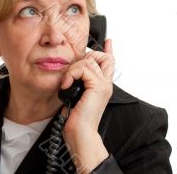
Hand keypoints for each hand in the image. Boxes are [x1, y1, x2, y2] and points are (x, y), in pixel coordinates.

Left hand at [59, 38, 114, 171]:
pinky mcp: (98, 86)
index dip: (108, 50)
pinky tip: (67, 86)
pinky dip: (71, 75)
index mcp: (102, 86)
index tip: (108, 41)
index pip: (109, 63)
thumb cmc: (76, 121)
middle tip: (72, 73)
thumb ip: (77, 84)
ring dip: (72, 70)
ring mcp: (104, 84)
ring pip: (88, 61)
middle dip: (83, 58)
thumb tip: (70, 74)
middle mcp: (106, 84)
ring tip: (67, 84)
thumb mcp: (75, 97)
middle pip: (99, 56)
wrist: (80, 134)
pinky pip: (83, 68)